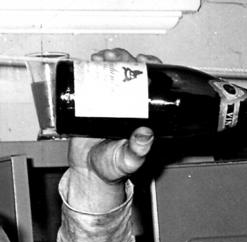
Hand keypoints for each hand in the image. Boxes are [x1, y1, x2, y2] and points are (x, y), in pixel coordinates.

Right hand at [65, 49, 161, 207]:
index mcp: (145, 118)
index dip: (151, 70)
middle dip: (127, 60)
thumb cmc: (111, 169)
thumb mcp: (128, 160)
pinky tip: (93, 60)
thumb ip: (136, 150)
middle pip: (133, 74)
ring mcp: (112, 102)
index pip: (153, 87)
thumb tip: (146, 133)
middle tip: (119, 59)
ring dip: (111, 59)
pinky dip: (94, 65)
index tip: (144, 62)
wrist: (87, 172)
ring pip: (115, 72)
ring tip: (104, 58)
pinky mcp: (93, 100)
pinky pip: (95, 78)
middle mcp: (130, 107)